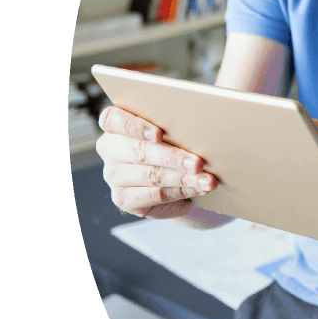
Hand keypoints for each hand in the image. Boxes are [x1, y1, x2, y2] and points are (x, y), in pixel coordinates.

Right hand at [95, 104, 217, 218]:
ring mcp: (113, 176)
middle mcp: (109, 149)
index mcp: (114, 125)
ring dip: (184, 178)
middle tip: (199, 163)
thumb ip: (172, 125)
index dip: (136, 127)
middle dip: (173, 158)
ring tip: (208, 180)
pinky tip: (199, 188)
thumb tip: (199, 127)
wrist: (172, 177)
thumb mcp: (169, 130)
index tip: (159, 134)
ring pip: (151, 175)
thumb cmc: (171, 142)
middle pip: (139, 151)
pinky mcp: (123, 199)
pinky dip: (182, 191)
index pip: (112, 120)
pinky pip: (156, 195)